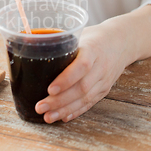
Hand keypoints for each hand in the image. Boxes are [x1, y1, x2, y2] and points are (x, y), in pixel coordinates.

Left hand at [34, 5, 150, 122]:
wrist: (123, 41)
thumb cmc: (95, 36)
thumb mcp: (80, 33)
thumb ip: (60, 42)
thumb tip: (27, 43)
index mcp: (93, 49)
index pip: (82, 66)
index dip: (66, 79)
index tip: (50, 89)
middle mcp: (100, 67)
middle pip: (81, 87)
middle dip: (59, 101)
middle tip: (40, 107)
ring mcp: (104, 80)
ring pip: (85, 99)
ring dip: (65, 110)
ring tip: (47, 117)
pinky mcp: (104, 89)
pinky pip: (90, 103)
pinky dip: (76, 111)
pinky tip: (63, 117)